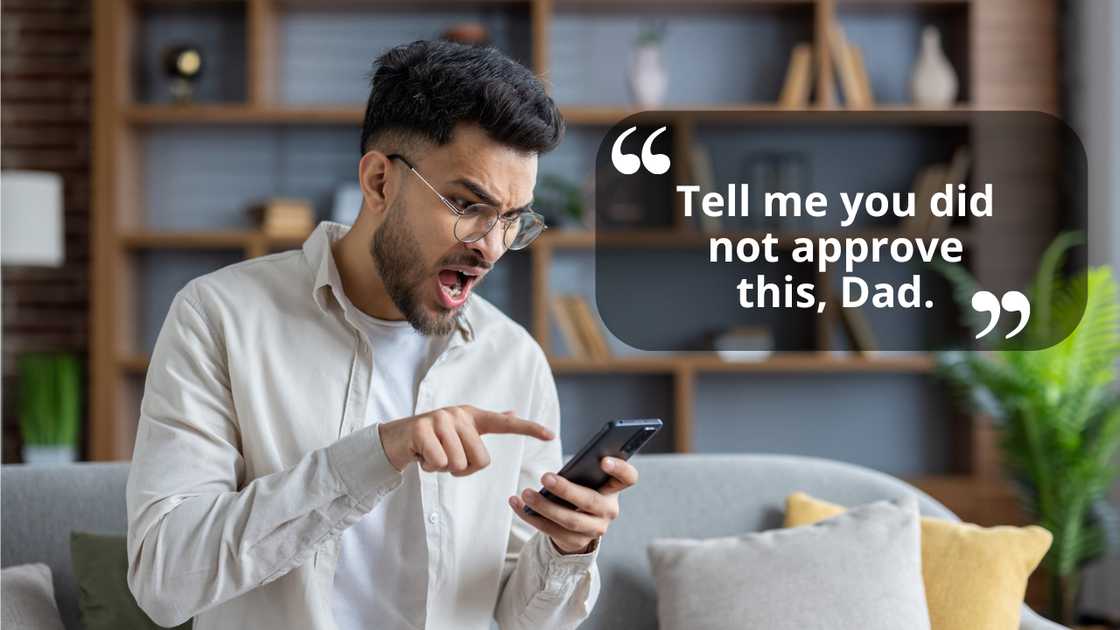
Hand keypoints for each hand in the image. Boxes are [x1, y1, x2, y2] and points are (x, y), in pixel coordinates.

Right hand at [378, 405, 553, 474]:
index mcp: (472, 416)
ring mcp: (439, 419)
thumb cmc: (434, 439)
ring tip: (433, 455)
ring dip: (444, 469)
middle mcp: (458, 414)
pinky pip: (438, 463)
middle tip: (446, 458)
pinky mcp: (421, 429)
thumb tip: (513, 412)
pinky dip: (429, 467)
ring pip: (458, 464)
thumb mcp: (461, 430)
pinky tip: (421, 456)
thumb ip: (488, 422)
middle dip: (463, 469)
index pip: (504, 423)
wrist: (396, 438)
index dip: (528, 429)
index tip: (551, 435)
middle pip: (480, 460)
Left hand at [509, 456, 638, 553]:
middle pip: (591, 502)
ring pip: (569, 520)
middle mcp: (609, 511)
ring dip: (544, 507)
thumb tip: (559, 470)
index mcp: (614, 489)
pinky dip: (531, 516)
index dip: (619, 469)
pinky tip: (517, 504)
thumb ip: (581, 472)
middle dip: (567, 490)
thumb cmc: (581, 490)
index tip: (603, 460)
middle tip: (545, 477)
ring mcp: (594, 529)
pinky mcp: (575, 541)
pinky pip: (551, 530)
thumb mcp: (586, 480)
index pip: (628, 478)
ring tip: (525, 494)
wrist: (579, 525)